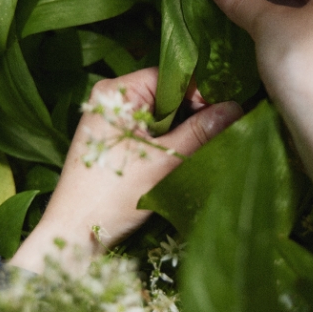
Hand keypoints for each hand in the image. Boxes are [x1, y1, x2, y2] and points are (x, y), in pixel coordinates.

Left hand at [9, 67, 241, 274]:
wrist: (75, 234)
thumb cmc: (111, 195)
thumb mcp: (163, 161)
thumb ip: (200, 132)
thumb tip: (237, 107)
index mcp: (117, 91)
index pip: (172, 77)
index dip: (201, 94)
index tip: (223, 117)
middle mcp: (114, 98)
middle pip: (170, 95)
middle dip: (194, 115)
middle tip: (219, 136)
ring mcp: (115, 120)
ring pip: (165, 116)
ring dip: (184, 133)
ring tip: (203, 150)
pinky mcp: (118, 141)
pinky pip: (155, 132)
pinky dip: (172, 144)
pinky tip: (183, 160)